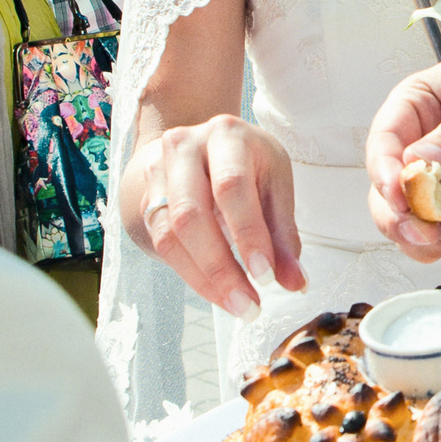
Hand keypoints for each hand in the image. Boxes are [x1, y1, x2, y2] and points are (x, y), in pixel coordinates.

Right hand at [124, 116, 304, 316]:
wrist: (201, 147)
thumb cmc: (248, 165)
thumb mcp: (274, 185)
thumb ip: (283, 234)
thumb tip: (295, 282)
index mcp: (227, 135)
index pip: (231, 186)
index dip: (248, 235)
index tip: (265, 277)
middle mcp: (185, 147)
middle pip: (191, 214)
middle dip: (221, 268)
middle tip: (249, 305)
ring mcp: (158, 172)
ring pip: (170, 234)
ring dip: (205, 279)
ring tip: (238, 306)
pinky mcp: (145, 198)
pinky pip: (161, 243)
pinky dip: (192, 275)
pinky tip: (217, 292)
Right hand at [365, 27, 440, 257]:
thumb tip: (419, 164)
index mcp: (424, 105)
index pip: (387, 142)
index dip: (383, 170)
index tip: (397, 190)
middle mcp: (435, 148)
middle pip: (394, 195)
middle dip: (399, 216)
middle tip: (421, 225)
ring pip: (424, 224)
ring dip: (428, 236)